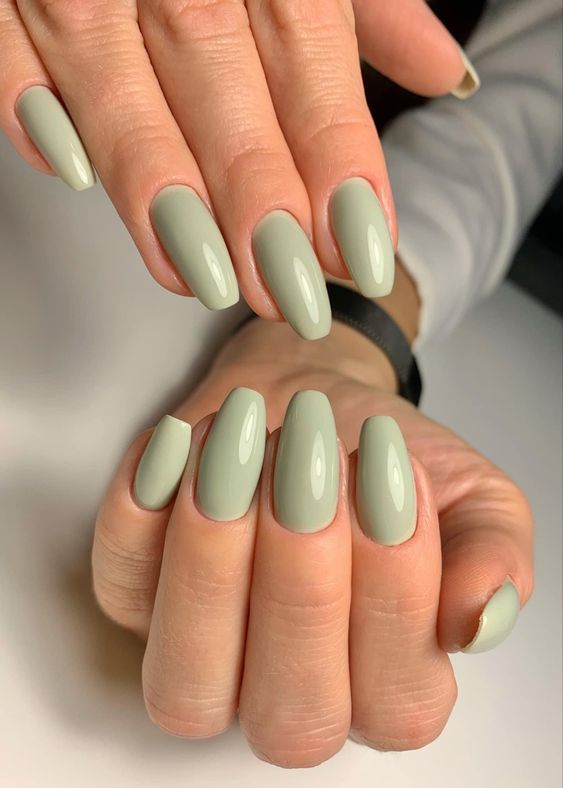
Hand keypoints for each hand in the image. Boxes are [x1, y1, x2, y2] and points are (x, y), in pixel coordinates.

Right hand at [1, 0, 472, 336]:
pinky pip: (8, 38)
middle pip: (221, 78)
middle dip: (257, 193)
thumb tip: (445, 73)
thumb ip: (369, 5)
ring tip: (203, 275)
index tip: (361, 251)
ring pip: (117, 72)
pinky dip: (29, 99)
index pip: (311, 58)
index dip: (339, 161)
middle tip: (287, 288)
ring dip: (157, 181)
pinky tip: (70, 172)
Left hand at [92, 311, 532, 766]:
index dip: (395, 588)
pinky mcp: (134, 599)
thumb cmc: (384, 460)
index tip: (393, 470)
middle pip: (289, 714)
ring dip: (214, 559)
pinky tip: (182, 442)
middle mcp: (290, 696)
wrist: (313, 406)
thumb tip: (480, 621)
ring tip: (245, 447)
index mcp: (386, 688)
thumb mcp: (469, 497)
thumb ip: (492, 557)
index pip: (395, 698)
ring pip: (187, 680)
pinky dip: (139, 510)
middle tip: (315, 463)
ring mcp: (203, 656)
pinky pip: (120, 582)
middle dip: (302, 583)